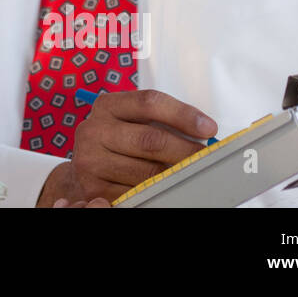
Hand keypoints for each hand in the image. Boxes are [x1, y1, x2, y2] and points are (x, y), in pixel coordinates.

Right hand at [36, 89, 216, 205]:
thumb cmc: (120, 138)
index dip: (182, 114)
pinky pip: (137, 194)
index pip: (149, 102)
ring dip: (176, 176)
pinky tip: (169, 190)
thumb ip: (160, 120)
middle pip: (150, 140)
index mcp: (107, 105)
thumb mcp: (131, 119)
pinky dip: (158, 194)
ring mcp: (91, 161)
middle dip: (186, 151)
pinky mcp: (94, 189)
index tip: (209, 128)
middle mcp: (94, 130)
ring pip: (147, 173)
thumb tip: (204, 132)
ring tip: (191, 175)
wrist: (89, 164)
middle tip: (208, 158)